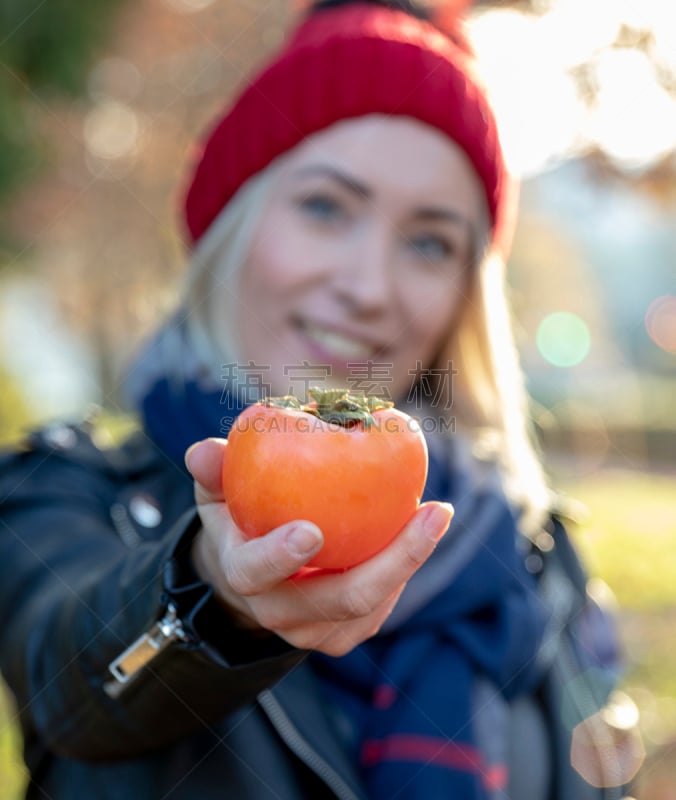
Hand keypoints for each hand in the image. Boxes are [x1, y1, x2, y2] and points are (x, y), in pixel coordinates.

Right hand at [186, 438, 452, 656]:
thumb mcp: (218, 492)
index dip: (279, 556)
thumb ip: (213, 470)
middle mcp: (279, 613)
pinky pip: (379, 609)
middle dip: (392, 561)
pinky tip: (422, 531)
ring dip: (408, 562)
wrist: (249, 578)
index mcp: (242, 575)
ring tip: (436, 514)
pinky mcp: (342, 634)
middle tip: (430, 513)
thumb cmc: (237, 521)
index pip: (255, 572)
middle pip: (340, 600)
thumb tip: (202, 452)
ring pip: (369, 607)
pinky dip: (402, 571)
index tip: (312, 529)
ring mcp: (314, 632)